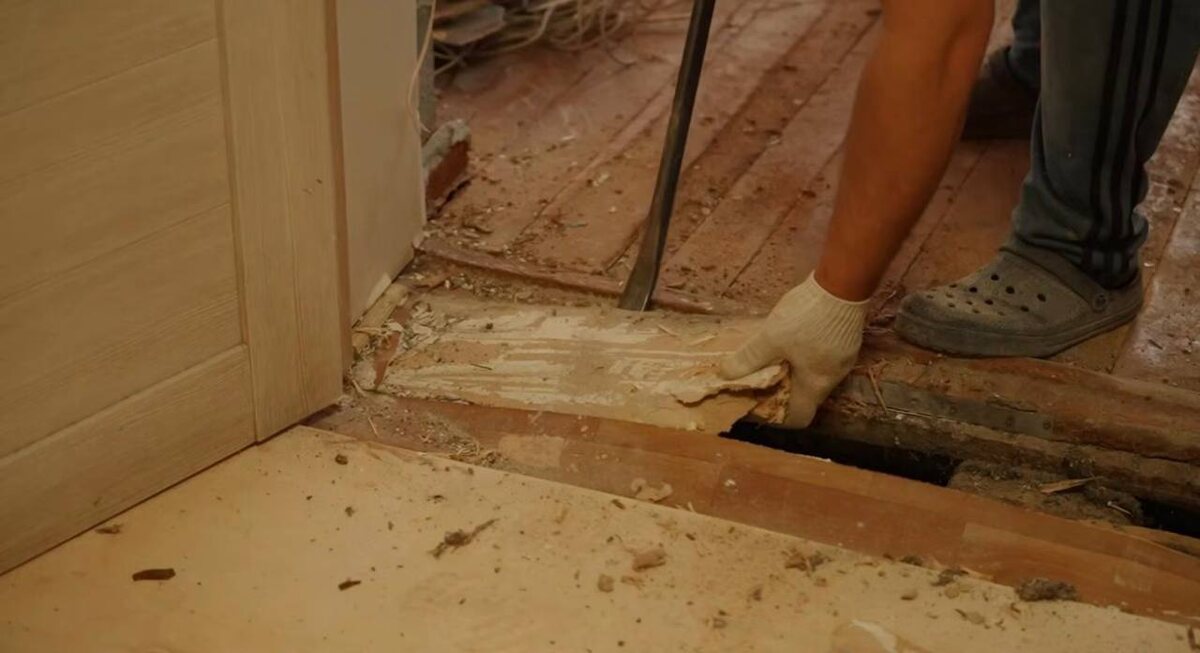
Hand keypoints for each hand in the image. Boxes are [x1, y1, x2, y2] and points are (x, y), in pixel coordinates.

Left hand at [720, 274, 867, 426]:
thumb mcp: (771, 338)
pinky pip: (819, 358)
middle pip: (805, 396)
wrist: (843, 282)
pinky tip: (789, 341)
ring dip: (791, 371)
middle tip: (758, 378)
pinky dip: (802, 356)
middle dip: (780, 391)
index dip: (777, 416)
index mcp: (816, 385)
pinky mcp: (844, 340)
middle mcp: (833, 378)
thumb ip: (748, 359)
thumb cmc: (807, 317)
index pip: (799, 417)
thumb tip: (725, 375)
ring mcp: (842, 359)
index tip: (758, 402)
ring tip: (770, 358)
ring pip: (812, 375)